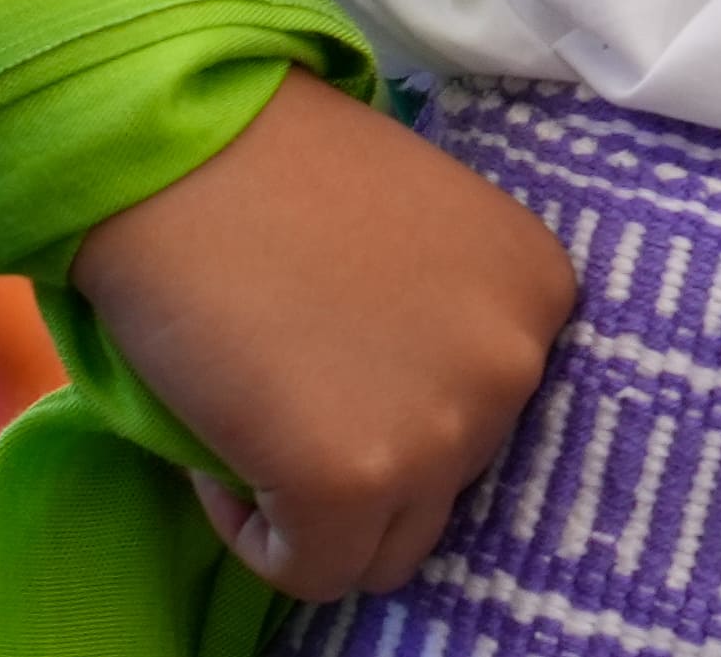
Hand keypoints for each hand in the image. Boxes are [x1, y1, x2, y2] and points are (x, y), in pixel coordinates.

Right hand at [67, 70, 576, 599]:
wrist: (181, 151)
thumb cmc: (279, 169)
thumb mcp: (421, 231)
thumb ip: (442, 315)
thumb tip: (409, 400)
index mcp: (539, 292)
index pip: (489, 412)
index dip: (398, 399)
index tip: (330, 353)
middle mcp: (517, 365)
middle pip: (447, 482)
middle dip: (368, 452)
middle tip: (286, 386)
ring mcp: (446, 431)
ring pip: (389, 544)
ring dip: (322, 505)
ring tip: (256, 420)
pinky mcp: (358, 481)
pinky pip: (314, 569)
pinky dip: (258, 533)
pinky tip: (221, 452)